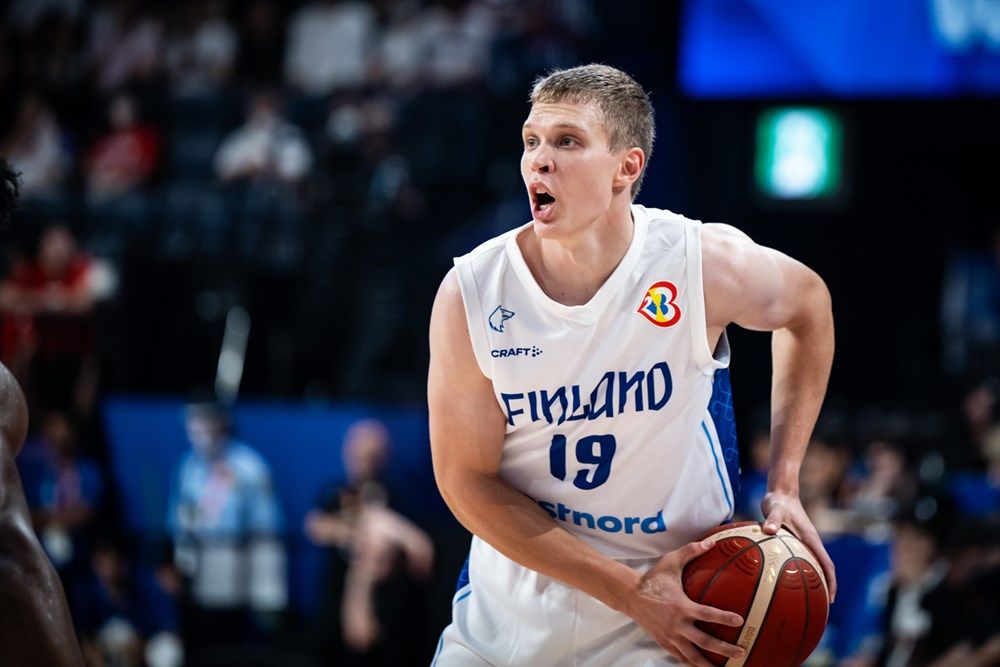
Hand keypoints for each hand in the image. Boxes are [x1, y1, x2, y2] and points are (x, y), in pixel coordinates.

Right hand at [625, 539, 745, 665]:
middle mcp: (677, 624)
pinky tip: (700, 666)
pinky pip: (680, 656)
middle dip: (725, 649)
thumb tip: (711, 542)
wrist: (629, 595)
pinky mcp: (663, 641)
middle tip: (741, 652)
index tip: (740, 620)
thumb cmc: (652, 578)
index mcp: (681, 606)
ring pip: (692, 655)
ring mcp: (670, 635)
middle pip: (705, 641)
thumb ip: (691, 551)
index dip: (724, 617)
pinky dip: (691, 663)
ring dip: (708, 664)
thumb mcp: (671, 562)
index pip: (707, 614)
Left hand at [761, 491, 836, 602]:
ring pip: (813, 565)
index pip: (827, 564)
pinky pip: (800, 559)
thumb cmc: (778, 501)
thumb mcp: (774, 509)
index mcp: (810, 539)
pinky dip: (799, 571)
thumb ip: (772, 519)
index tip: (831, 599)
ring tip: (807, 600)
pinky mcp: (795, 540)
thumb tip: (768, 530)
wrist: (780, 491)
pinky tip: (786, 581)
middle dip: (825, 588)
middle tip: (820, 607)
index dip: (831, 582)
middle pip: (823, 569)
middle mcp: (810, 542)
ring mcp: (804, 542)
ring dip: (814, 581)